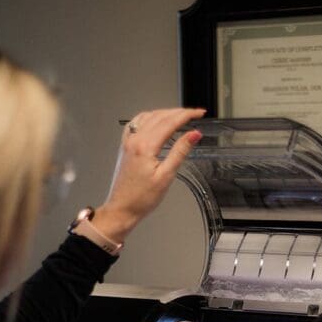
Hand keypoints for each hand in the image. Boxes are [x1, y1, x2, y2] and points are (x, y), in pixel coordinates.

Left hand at [91, 107, 205, 242]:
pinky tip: (155, 121)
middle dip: (178, 112)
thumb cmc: (142, 198)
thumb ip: (180, 151)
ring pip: (148, 117)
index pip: (170, 122)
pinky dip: (149, 118)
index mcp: (145, 146)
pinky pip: (136, 123)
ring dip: (165, 113)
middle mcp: (134, 140)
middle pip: (159, 116)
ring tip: (179, 116)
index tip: (199, 113)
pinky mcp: (125, 147)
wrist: (121, 208)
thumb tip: (193, 134)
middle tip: (194, 114)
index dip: (187, 115)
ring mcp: (128, 142)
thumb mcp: (166, 176)